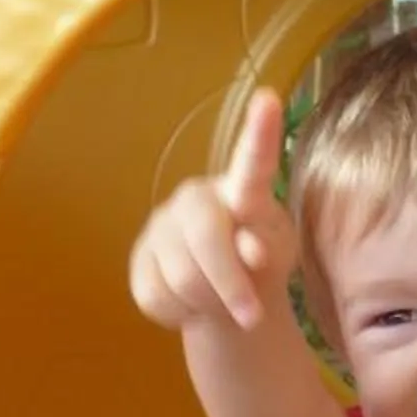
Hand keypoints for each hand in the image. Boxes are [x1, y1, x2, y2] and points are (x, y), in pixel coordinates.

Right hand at [129, 89, 294, 331]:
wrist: (225, 295)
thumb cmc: (259, 260)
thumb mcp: (277, 256)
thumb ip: (270, 248)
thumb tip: (249, 247)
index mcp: (240, 191)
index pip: (251, 163)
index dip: (259, 134)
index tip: (270, 99)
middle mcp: (196, 199)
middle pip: (207, 239)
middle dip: (230, 284)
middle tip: (252, 318)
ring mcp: (162, 228)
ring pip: (182, 277)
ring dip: (210, 303)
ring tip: (220, 300)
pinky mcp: (139, 261)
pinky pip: (158, 295)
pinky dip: (183, 313)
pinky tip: (192, 301)